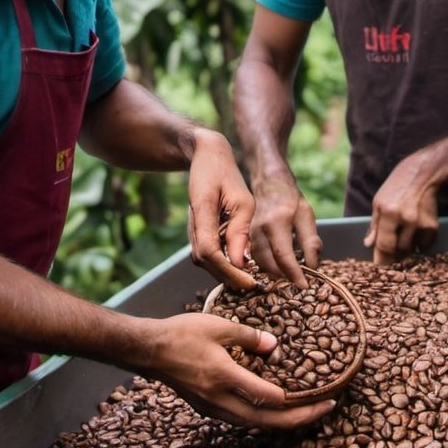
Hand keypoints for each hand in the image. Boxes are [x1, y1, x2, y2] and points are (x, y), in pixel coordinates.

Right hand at [143, 313, 335, 429]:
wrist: (149, 350)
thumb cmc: (182, 334)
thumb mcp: (219, 326)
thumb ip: (249, 337)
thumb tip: (274, 346)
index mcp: (225, 378)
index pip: (268, 398)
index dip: (298, 401)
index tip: (322, 395)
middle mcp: (221, 400)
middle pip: (267, 421)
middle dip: (300, 418)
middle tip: (326, 409)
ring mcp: (213, 408)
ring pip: (255, 425)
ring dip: (282, 421)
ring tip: (307, 412)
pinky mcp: (208, 408)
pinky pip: (242, 419)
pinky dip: (264, 417)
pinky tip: (274, 407)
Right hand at [185, 129, 257, 290]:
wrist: (205, 159)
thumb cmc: (226, 174)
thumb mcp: (242, 198)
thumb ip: (240, 229)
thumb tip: (241, 262)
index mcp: (203, 213)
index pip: (211, 253)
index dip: (229, 271)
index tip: (251, 282)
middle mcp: (193, 226)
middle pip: (206, 263)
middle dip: (229, 279)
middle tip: (255, 287)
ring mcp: (192, 231)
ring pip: (205, 263)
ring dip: (225, 274)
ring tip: (250, 282)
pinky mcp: (197, 233)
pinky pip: (207, 255)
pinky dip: (222, 265)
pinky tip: (240, 267)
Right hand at [248, 175, 320, 287]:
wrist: (268, 181)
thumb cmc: (290, 197)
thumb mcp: (306, 215)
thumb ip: (310, 241)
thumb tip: (313, 267)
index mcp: (276, 220)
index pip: (284, 255)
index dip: (294, 274)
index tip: (305, 286)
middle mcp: (258, 228)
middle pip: (268, 263)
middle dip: (284, 278)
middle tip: (299, 284)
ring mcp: (248, 232)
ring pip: (259, 263)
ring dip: (274, 274)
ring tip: (289, 278)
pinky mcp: (244, 236)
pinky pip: (253, 258)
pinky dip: (265, 267)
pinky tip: (277, 269)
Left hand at [364, 152, 441, 265]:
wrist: (422, 174)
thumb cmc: (396, 188)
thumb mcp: (379, 203)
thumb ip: (374, 226)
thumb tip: (369, 245)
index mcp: (389, 213)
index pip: (384, 245)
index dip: (381, 259)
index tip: (378, 266)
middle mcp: (406, 219)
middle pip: (398, 250)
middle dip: (393, 253)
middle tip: (390, 249)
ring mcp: (421, 223)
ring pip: (410, 249)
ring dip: (405, 247)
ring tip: (402, 232)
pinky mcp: (432, 226)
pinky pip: (422, 245)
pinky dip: (417, 242)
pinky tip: (414, 228)